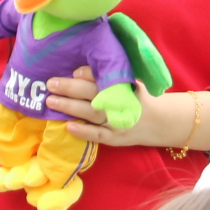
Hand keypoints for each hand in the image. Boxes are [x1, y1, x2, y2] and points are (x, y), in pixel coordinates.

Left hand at [49, 68, 191, 147]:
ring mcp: (116, 122)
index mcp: (123, 84)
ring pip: (91, 113)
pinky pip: (97, 135)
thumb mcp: (130, 81)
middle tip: (50, 84)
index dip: (88, 74)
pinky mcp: (114, 138)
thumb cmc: (137, 96)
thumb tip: (78, 71)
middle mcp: (119, 102)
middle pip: (92, 93)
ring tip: (51, 102)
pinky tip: (68, 127)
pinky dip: (83, 132)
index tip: (74, 72)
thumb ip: (110, 74)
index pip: (103, 77)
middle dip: (70, 88)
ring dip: (70, 107)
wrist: (158, 122)